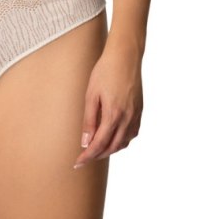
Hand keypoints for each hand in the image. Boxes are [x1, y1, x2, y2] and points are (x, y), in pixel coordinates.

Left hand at [73, 37, 143, 168]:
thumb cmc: (105, 71)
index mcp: (113, 114)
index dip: (88, 155)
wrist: (125, 56)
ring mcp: (136, 115)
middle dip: (98, 155)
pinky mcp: (140, 110)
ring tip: (97, 148)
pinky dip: (122, 140)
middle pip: (112, 147)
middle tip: (85, 156)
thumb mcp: (91, 94)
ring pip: (124, 142)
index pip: (99, 144)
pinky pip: (132, 133)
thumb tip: (85, 142)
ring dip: (110, 149)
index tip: (78, 163)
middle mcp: (127, 118)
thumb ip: (89, 120)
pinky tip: (114, 136)